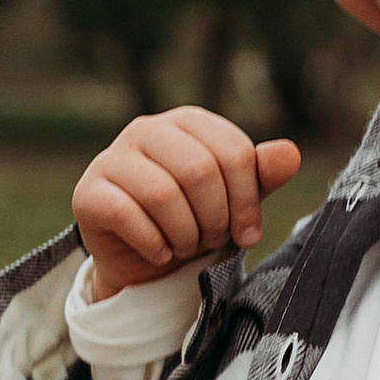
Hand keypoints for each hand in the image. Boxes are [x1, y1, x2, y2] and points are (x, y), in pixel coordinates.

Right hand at [71, 108, 303, 298]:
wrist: (145, 258)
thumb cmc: (194, 218)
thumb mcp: (234, 199)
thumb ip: (261, 175)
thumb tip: (291, 153)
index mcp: (187, 121)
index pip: (234, 152)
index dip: (248, 201)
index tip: (246, 233)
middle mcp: (147, 129)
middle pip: (200, 170)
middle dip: (215, 218)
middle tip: (211, 240)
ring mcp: (112, 158)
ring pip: (164, 194)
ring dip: (185, 235)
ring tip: (186, 245)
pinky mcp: (88, 193)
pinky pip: (128, 215)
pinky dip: (154, 244)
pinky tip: (161, 252)